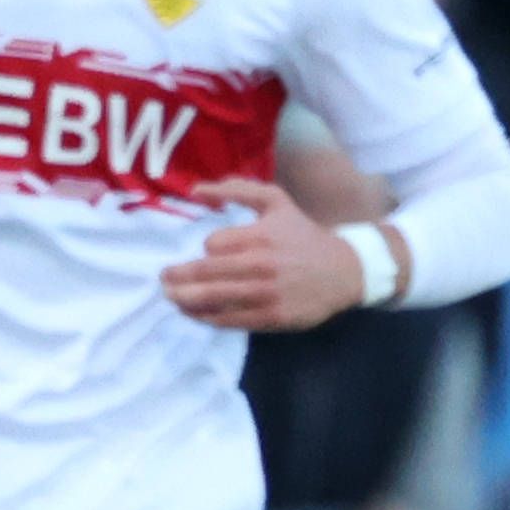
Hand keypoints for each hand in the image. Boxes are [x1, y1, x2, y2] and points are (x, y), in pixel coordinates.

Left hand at [158, 178, 372, 328]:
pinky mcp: (272, 317)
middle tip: (164, 280)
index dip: (207, 249)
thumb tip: (196, 190)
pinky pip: (230, 320)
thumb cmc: (304, 235)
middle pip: (205, 273)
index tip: (211, 253)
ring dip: (185, 300)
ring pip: (213, 299)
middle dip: (177, 278)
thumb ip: (238, 189)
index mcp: (260, 236)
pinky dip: (207, 318)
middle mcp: (261, 265)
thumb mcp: (277, 202)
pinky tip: (196, 314)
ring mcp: (266, 294)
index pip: (213, 245)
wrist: (345, 271)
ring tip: (172, 298)